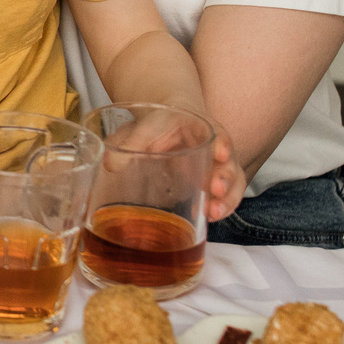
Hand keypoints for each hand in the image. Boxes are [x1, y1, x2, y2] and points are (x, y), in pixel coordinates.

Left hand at [99, 112, 246, 222]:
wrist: (169, 124)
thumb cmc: (159, 125)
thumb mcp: (145, 127)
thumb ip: (131, 142)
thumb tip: (111, 163)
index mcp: (203, 128)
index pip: (219, 133)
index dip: (222, 143)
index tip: (221, 152)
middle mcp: (216, 149)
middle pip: (230, 162)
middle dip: (225, 177)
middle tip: (216, 188)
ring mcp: (217, 168)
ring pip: (232, 184)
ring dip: (227, 199)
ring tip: (213, 212)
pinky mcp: (212, 185)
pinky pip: (224, 198)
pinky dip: (220, 208)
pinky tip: (208, 218)